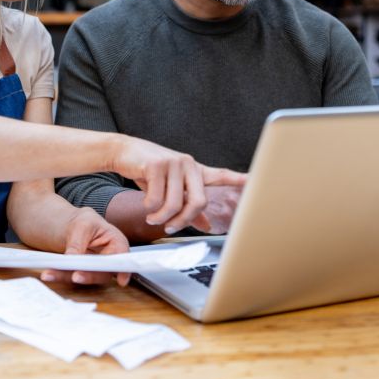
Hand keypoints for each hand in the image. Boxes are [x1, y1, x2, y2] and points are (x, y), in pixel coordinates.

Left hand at [39, 207, 130, 286]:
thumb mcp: (81, 225)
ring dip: (68, 277)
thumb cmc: (81, 221)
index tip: (121, 280)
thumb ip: (78, 243)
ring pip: (85, 277)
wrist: (67, 225)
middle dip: (89, 275)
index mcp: (116, 242)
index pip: (122, 257)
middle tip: (76, 276)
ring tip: (51, 274)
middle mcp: (108, 258)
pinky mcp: (80, 273)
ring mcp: (94, 268)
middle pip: (104, 272)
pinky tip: (48, 274)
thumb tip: (73, 260)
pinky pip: (71, 276)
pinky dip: (59, 275)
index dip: (124, 269)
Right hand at [109, 136, 245, 234]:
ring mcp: (173, 163)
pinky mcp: (156, 165)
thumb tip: (205, 224)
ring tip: (153, 218)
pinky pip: (156, 199)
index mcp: (194, 170)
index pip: (220, 175)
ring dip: (161, 217)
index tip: (254, 180)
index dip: (238, 179)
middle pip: (198, 202)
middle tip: (170, 227)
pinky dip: (149, 208)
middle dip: (183, 220)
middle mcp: (188, 164)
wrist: (123, 152)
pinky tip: (145, 205)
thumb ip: (187, 204)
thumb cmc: (148, 171)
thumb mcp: (169, 187)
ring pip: (174, 204)